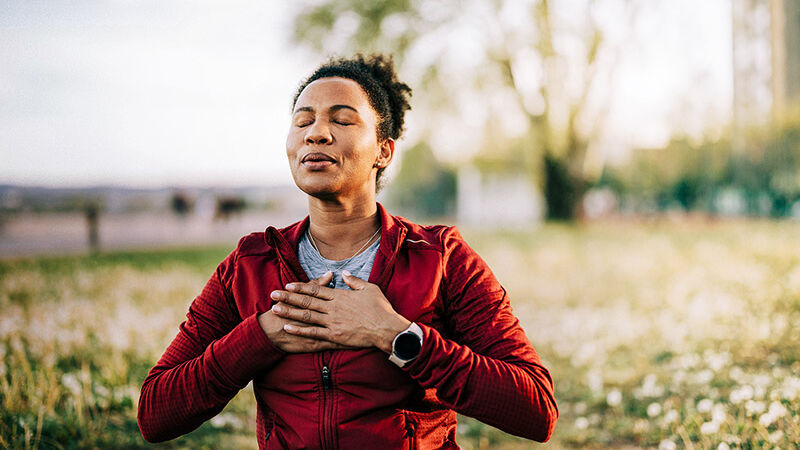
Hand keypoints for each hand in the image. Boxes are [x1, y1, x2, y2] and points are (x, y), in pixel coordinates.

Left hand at [269, 270, 410, 353]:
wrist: (386, 328)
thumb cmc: (380, 308)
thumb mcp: (369, 289)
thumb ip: (354, 281)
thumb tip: (344, 273)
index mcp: (340, 296)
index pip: (316, 289)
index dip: (301, 287)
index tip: (288, 285)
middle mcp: (333, 308)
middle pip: (306, 301)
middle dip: (288, 297)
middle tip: (273, 295)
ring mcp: (332, 322)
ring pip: (306, 315)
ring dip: (289, 312)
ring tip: (275, 309)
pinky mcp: (334, 336)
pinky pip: (313, 332)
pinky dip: (299, 330)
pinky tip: (288, 327)